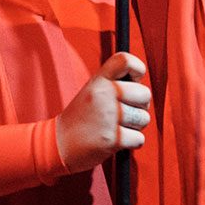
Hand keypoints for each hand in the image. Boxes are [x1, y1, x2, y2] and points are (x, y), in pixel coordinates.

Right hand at [55, 52, 151, 172]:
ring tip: (117, 126)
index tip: (133, 81)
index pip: (126, 61)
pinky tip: (117, 139)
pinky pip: (140, 139)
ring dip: (135, 126)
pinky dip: (132, 142)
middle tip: (125, 111)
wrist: (59, 143)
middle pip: (145, 94)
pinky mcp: (112, 139)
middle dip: (140, 106)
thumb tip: (141, 83)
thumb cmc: (82, 116)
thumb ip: (115, 83)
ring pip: (144, 118)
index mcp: (99, 80)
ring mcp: (108, 117)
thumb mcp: (93, 90)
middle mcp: (104, 94)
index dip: (137, 69)